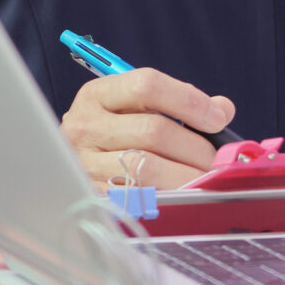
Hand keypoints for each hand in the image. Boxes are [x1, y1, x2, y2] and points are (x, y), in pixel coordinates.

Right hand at [59, 69, 236, 188]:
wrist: (62, 163)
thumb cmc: (113, 131)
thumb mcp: (134, 106)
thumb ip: (177, 102)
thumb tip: (223, 109)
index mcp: (98, 94)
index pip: (147, 86)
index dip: (188, 100)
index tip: (217, 117)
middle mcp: (85, 126)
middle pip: (153, 131)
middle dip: (194, 147)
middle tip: (216, 159)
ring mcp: (84, 163)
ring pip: (146, 168)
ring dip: (185, 176)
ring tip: (204, 178)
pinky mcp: (90, 195)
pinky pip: (136, 198)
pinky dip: (166, 196)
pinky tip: (180, 194)